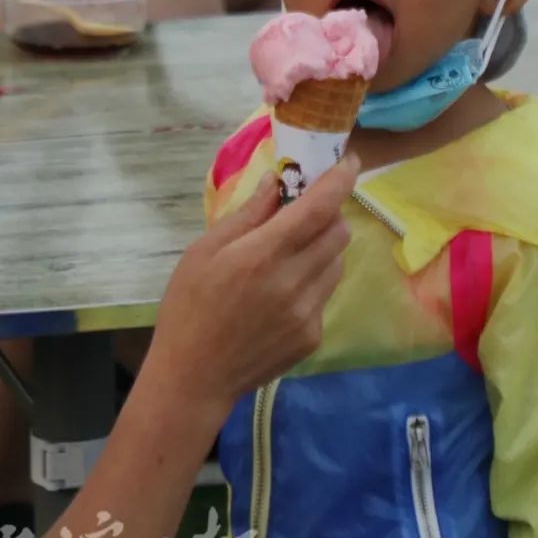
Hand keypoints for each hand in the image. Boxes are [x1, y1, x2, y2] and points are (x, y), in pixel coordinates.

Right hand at [147, 157, 356, 425]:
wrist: (194, 377)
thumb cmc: (189, 306)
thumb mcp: (204, 251)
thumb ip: (247, 215)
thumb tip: (276, 182)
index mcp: (263, 254)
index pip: (319, 208)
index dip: (340, 180)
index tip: (348, 160)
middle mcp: (294, 281)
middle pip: (338, 233)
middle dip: (328, 214)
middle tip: (303, 212)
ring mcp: (308, 312)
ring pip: (337, 263)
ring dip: (323, 247)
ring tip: (290, 253)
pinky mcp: (313, 336)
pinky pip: (325, 294)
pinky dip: (313, 280)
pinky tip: (281, 292)